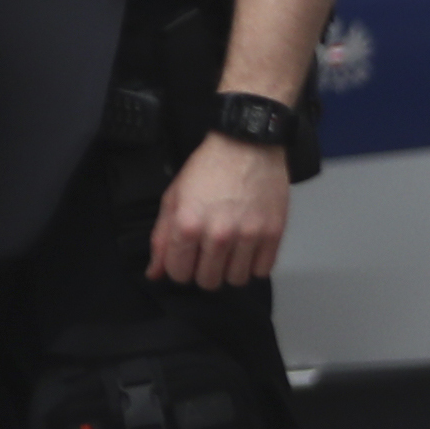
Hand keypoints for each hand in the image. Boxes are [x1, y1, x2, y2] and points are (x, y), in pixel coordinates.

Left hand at [150, 133, 289, 288]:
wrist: (247, 146)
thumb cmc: (206, 170)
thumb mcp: (173, 199)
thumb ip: (161, 239)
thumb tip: (155, 273)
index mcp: (188, 226)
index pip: (179, 273)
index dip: (178, 269)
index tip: (185, 259)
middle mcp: (219, 235)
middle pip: (208, 281)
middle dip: (203, 272)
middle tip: (206, 256)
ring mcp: (249, 236)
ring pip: (236, 280)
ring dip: (229, 271)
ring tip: (228, 253)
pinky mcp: (275, 234)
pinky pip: (263, 270)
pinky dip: (254, 265)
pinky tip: (247, 250)